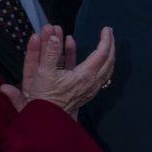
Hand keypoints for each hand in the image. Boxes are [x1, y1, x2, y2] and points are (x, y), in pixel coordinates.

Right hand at [0, 25, 115, 117]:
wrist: (46, 121)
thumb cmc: (44, 99)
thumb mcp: (42, 73)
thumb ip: (48, 53)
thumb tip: (53, 34)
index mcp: (85, 76)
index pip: (102, 54)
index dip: (105, 40)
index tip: (106, 29)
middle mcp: (92, 82)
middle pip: (108, 61)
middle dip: (109, 45)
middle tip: (107, 32)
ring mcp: (89, 88)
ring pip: (103, 68)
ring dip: (103, 53)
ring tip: (99, 40)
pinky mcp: (83, 91)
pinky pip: (91, 72)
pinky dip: (87, 59)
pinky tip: (71, 44)